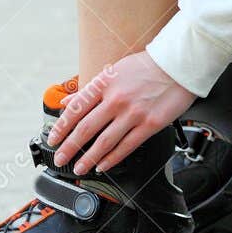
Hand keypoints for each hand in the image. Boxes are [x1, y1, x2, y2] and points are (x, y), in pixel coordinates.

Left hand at [47, 52, 194, 175]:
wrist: (178, 64)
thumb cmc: (147, 65)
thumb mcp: (114, 70)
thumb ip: (90, 89)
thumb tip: (67, 101)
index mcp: (105, 83)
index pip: (76, 109)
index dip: (61, 127)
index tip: (52, 139)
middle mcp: (116, 99)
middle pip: (86, 129)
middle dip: (69, 147)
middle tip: (59, 159)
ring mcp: (133, 113)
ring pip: (104, 142)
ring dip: (88, 158)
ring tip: (78, 168)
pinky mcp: (150, 125)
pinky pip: (126, 146)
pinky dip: (111, 159)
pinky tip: (102, 165)